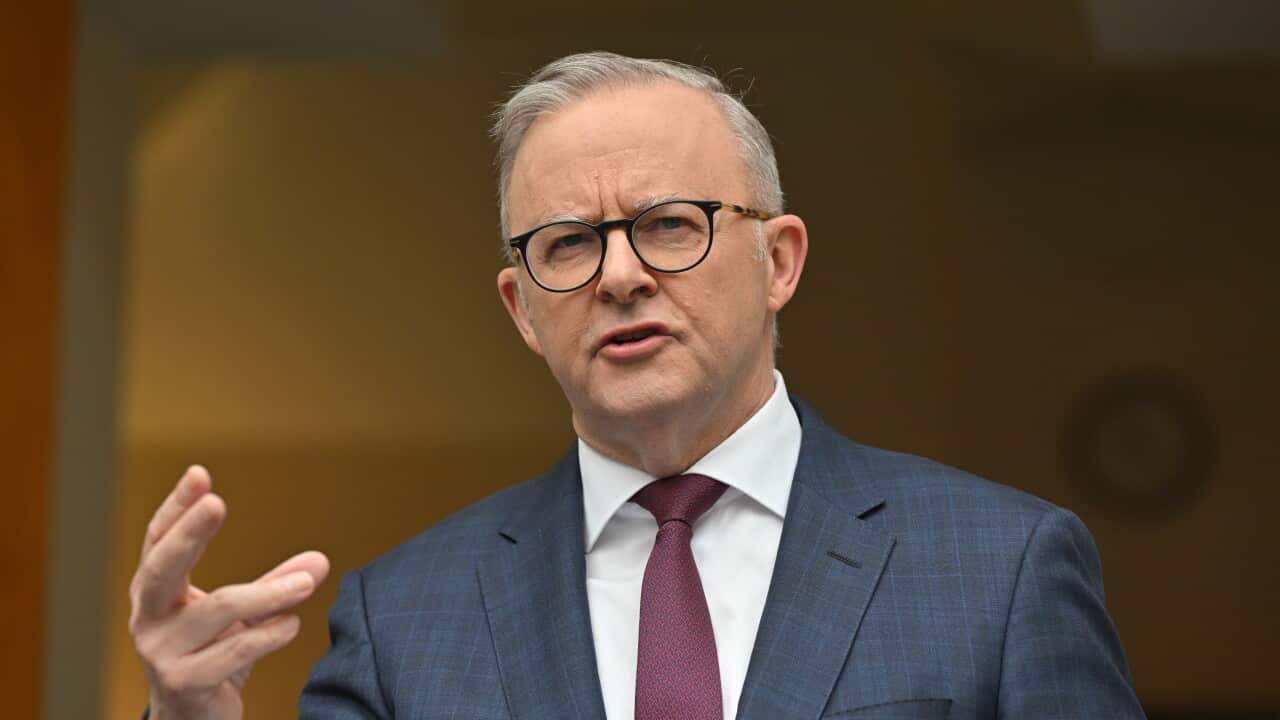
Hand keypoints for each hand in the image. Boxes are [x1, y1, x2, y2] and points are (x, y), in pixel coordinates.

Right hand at [129, 465, 329, 719]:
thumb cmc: (213, 657)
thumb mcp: (243, 616)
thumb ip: (276, 587)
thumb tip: (320, 560)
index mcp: (155, 593)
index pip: (158, 541)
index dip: (176, 508)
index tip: (200, 473)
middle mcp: (148, 618)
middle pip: (161, 568)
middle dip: (190, 534)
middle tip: (218, 503)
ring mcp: (161, 653)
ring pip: (216, 610)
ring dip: (268, 593)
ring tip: (306, 582)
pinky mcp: (184, 683)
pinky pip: (232, 652)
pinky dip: (267, 634)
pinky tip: (292, 624)